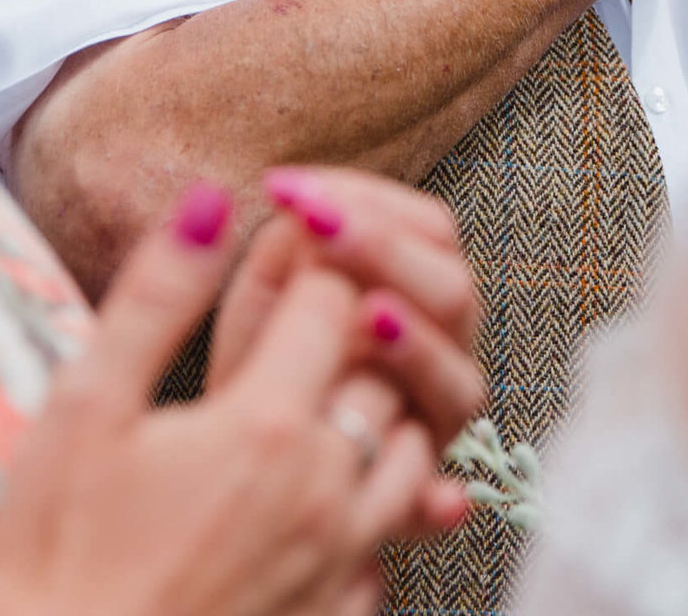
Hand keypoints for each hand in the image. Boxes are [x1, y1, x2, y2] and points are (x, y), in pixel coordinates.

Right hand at [0, 185, 436, 615]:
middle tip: (297, 311)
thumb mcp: (84, 410)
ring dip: (378, 409)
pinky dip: (375, 497)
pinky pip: (392, 532)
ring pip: (412, 448)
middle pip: (383, 365)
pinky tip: (319, 492)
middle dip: (351, 322)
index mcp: (267, 425)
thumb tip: (208, 199)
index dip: (307, 261)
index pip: (333, 298)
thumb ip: (157, 299)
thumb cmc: (53, 556)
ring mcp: (340, 556)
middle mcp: (325, 487)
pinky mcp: (338, 610)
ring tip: (317, 397)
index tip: (277, 249)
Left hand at [212, 169, 486, 538]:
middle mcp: (440, 350)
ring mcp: (432, 423)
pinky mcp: (413, 499)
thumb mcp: (262, 300)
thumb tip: (299, 205)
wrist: (229, 474)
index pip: (427, 227)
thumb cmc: (253, 370)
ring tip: (367, 318)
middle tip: (316, 224)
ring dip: (418, 349)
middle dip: (386, 251)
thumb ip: (286, 253)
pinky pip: (435, 495)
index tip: (289, 188)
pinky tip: (427, 490)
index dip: (368, 201)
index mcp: (414, 290)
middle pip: (453, 289)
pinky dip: (434, 498)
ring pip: (458, 379)